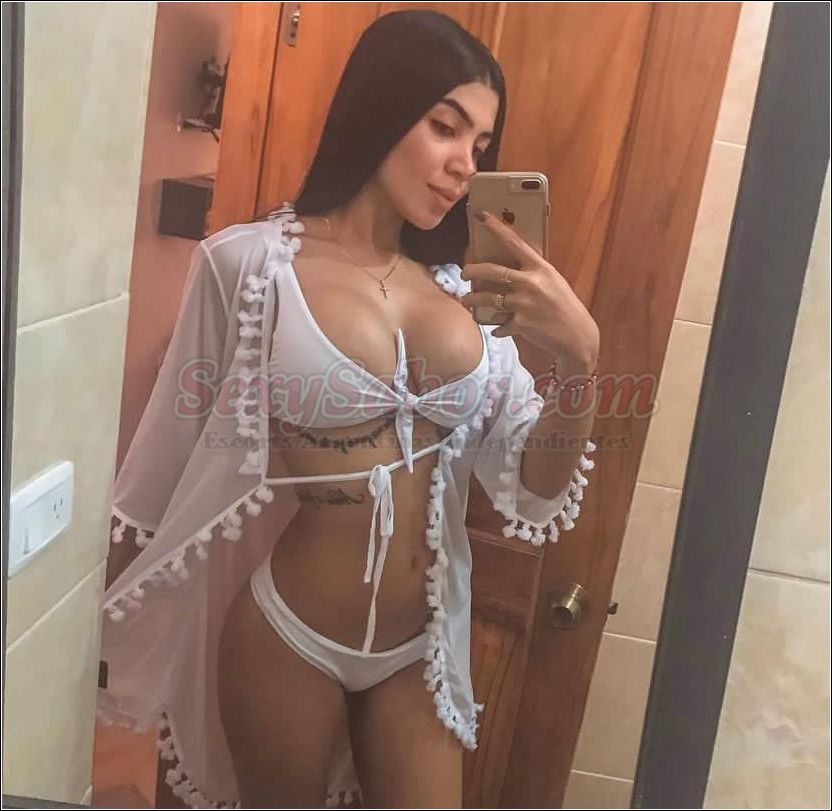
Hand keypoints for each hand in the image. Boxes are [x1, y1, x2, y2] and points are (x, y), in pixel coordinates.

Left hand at [459, 210, 598, 374]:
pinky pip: (498, 325)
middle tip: (465, 273)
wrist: (577, 335)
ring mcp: (524, 304)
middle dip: (472, 270)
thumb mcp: (553, 281)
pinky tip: (496, 329)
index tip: (480, 215)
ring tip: (466, 300)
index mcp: (540, 268)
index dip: (496, 227)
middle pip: (492, 271)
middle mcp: (530, 283)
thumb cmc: (565, 306)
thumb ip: (532, 272)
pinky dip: (495, 328)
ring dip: (472, 299)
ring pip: (487, 298)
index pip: (514, 242)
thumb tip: (509, 265)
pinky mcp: (520, 324)